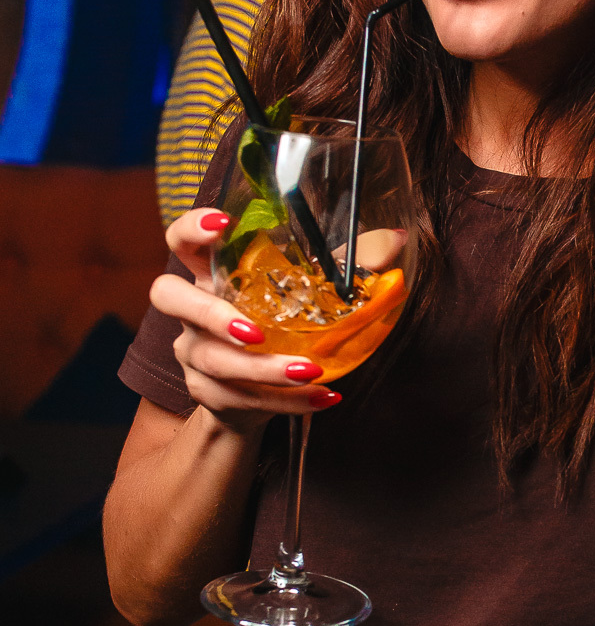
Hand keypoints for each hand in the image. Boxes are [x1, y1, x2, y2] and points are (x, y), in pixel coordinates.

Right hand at [153, 209, 341, 427]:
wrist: (252, 396)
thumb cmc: (281, 327)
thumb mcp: (310, 292)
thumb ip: (346, 265)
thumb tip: (396, 240)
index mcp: (213, 274)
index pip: (181, 240)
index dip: (192, 228)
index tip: (222, 224)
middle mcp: (192, 312)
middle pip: (167, 296)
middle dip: (209, 313)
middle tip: (253, 331)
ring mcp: (194, 353)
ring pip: (215, 361)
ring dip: (264, 369)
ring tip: (310, 370)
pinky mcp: (207, 393)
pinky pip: (241, 399)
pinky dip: (285, 401)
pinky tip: (322, 397)